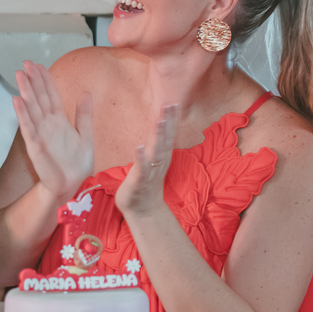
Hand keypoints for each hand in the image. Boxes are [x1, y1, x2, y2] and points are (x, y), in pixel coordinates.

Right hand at [12, 61, 93, 205]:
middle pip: (39, 97)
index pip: (51, 95)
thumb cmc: (76, 165)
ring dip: (25, 92)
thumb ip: (83, 114)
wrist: (72, 186)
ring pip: (32, 108)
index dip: (45, 80)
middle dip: (32, 80)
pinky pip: (28, 128)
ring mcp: (41, 134)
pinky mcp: (36, 146)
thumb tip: (86, 93)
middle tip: (25, 64)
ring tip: (20, 76)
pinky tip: (17, 101)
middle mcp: (48, 125)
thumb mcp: (86, 135)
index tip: (39, 65)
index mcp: (59, 121)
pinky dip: (23, 115)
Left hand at [113, 104, 177, 218]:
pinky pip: (141, 168)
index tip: (174, 101)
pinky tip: (139, 146)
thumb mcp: (151, 161)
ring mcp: (151, 171)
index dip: (171, 118)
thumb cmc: (144, 183)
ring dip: (158, 136)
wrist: (143, 210)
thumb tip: (155, 129)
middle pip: (165, 139)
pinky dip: (141, 157)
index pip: (168, 134)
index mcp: (161, 156)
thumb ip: (154, 146)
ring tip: (160, 120)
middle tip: (171, 104)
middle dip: (168, 121)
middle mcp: (159, 161)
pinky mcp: (140, 181)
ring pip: (156, 151)